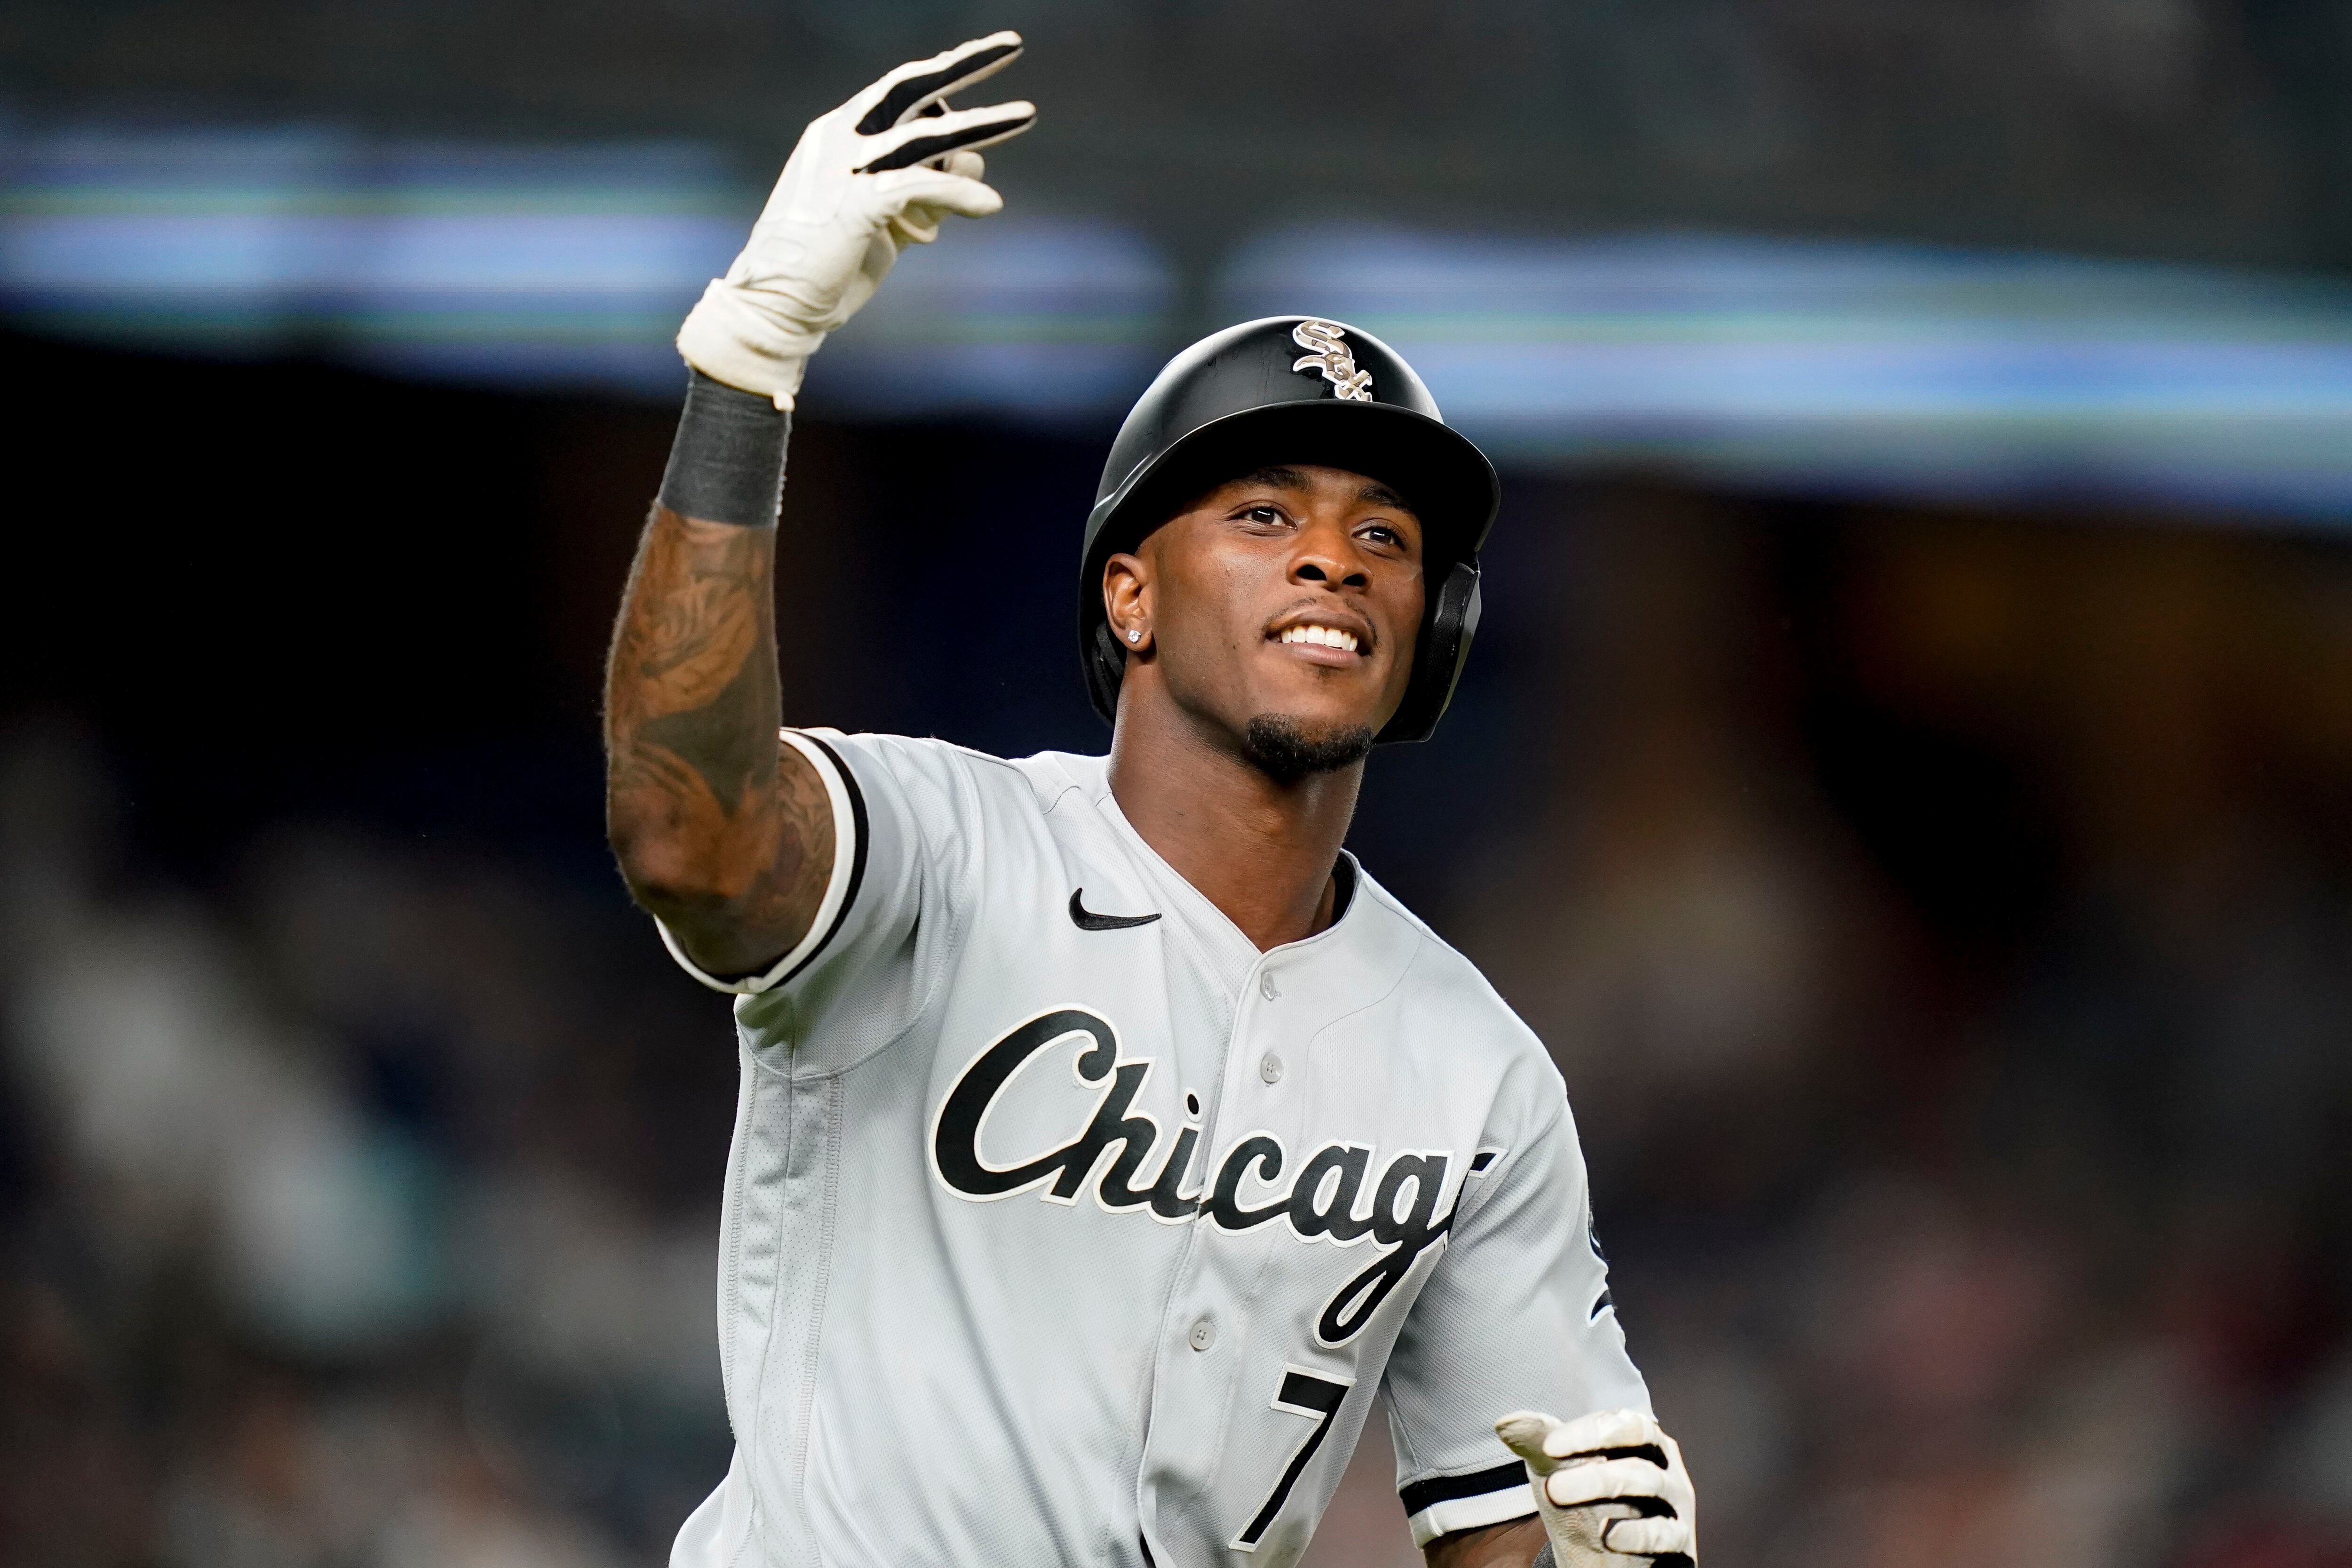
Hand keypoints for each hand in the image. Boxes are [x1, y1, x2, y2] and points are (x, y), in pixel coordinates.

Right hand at [676, 31, 1036, 407]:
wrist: (779, 305)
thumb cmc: (831, 263)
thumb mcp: (884, 216)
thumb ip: (924, 190)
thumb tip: (975, 163)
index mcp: (837, 134)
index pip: (895, 89)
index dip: (940, 70)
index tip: (976, 54)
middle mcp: (839, 140)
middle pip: (912, 88)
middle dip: (965, 64)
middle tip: (1011, 44)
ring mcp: (846, 169)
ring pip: (927, 136)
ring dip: (983, 124)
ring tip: (1027, 114)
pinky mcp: (858, 203)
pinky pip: (925, 187)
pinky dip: (960, 195)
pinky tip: (988, 205)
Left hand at [1494, 1408, 1695, 1566]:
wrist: (1607, 1564)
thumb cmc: (1585, 1505)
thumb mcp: (1559, 1470)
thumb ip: (1539, 1443)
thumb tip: (1505, 1421)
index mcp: (1640, 1440)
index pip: (1622, 1423)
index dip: (1587, 1432)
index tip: (1549, 1447)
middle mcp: (1663, 1467)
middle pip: (1640, 1449)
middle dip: (1595, 1464)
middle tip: (1552, 1486)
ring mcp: (1675, 1505)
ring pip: (1650, 1485)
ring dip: (1604, 1487)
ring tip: (1561, 1497)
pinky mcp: (1679, 1545)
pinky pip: (1664, 1534)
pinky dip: (1635, 1534)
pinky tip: (1607, 1537)